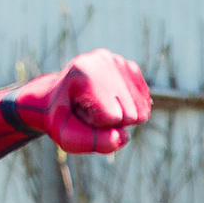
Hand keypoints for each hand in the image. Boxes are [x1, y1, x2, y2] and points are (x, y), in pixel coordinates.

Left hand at [19, 48, 152, 154]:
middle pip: (130, 115)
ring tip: (99, 107)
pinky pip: (145, 106)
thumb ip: (92, 141)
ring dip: (121, 117)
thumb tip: (124, 136)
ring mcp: (120, 62)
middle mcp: (105, 60)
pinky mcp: (132, 69)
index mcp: (85, 71)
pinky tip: (111, 102)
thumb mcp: (67, 136)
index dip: (98, 124)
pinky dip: (130, 111)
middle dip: (112, 122)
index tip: (80, 113)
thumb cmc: (62, 117)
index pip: (113, 117)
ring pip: (141, 113)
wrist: (58, 97)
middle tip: (90, 111)